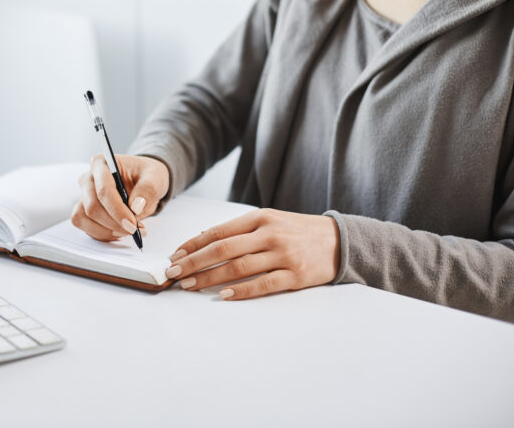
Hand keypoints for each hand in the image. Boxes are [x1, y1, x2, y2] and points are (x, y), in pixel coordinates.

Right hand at [71, 154, 169, 241]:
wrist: (145, 183)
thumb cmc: (147, 175)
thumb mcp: (155, 177)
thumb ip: (148, 189)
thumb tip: (136, 207)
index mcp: (101, 163)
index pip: (103, 190)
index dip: (117, 210)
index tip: (132, 224)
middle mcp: (88, 179)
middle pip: (92, 207)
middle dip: (113, 223)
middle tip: (134, 230)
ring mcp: (84, 196)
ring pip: (84, 219)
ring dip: (107, 231)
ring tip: (130, 230)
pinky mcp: (84, 211)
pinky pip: (87, 228)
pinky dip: (104, 235)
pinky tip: (121, 231)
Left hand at [165, 208, 339, 299]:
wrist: (339, 241)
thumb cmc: (298, 232)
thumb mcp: (270, 221)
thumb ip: (241, 230)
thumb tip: (203, 239)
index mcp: (260, 217)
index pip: (218, 231)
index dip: (193, 244)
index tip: (174, 255)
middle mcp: (269, 234)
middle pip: (222, 249)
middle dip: (193, 262)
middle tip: (173, 273)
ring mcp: (283, 255)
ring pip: (238, 268)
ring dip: (209, 278)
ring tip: (189, 285)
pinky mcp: (296, 275)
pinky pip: (263, 284)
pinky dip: (241, 291)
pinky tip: (224, 295)